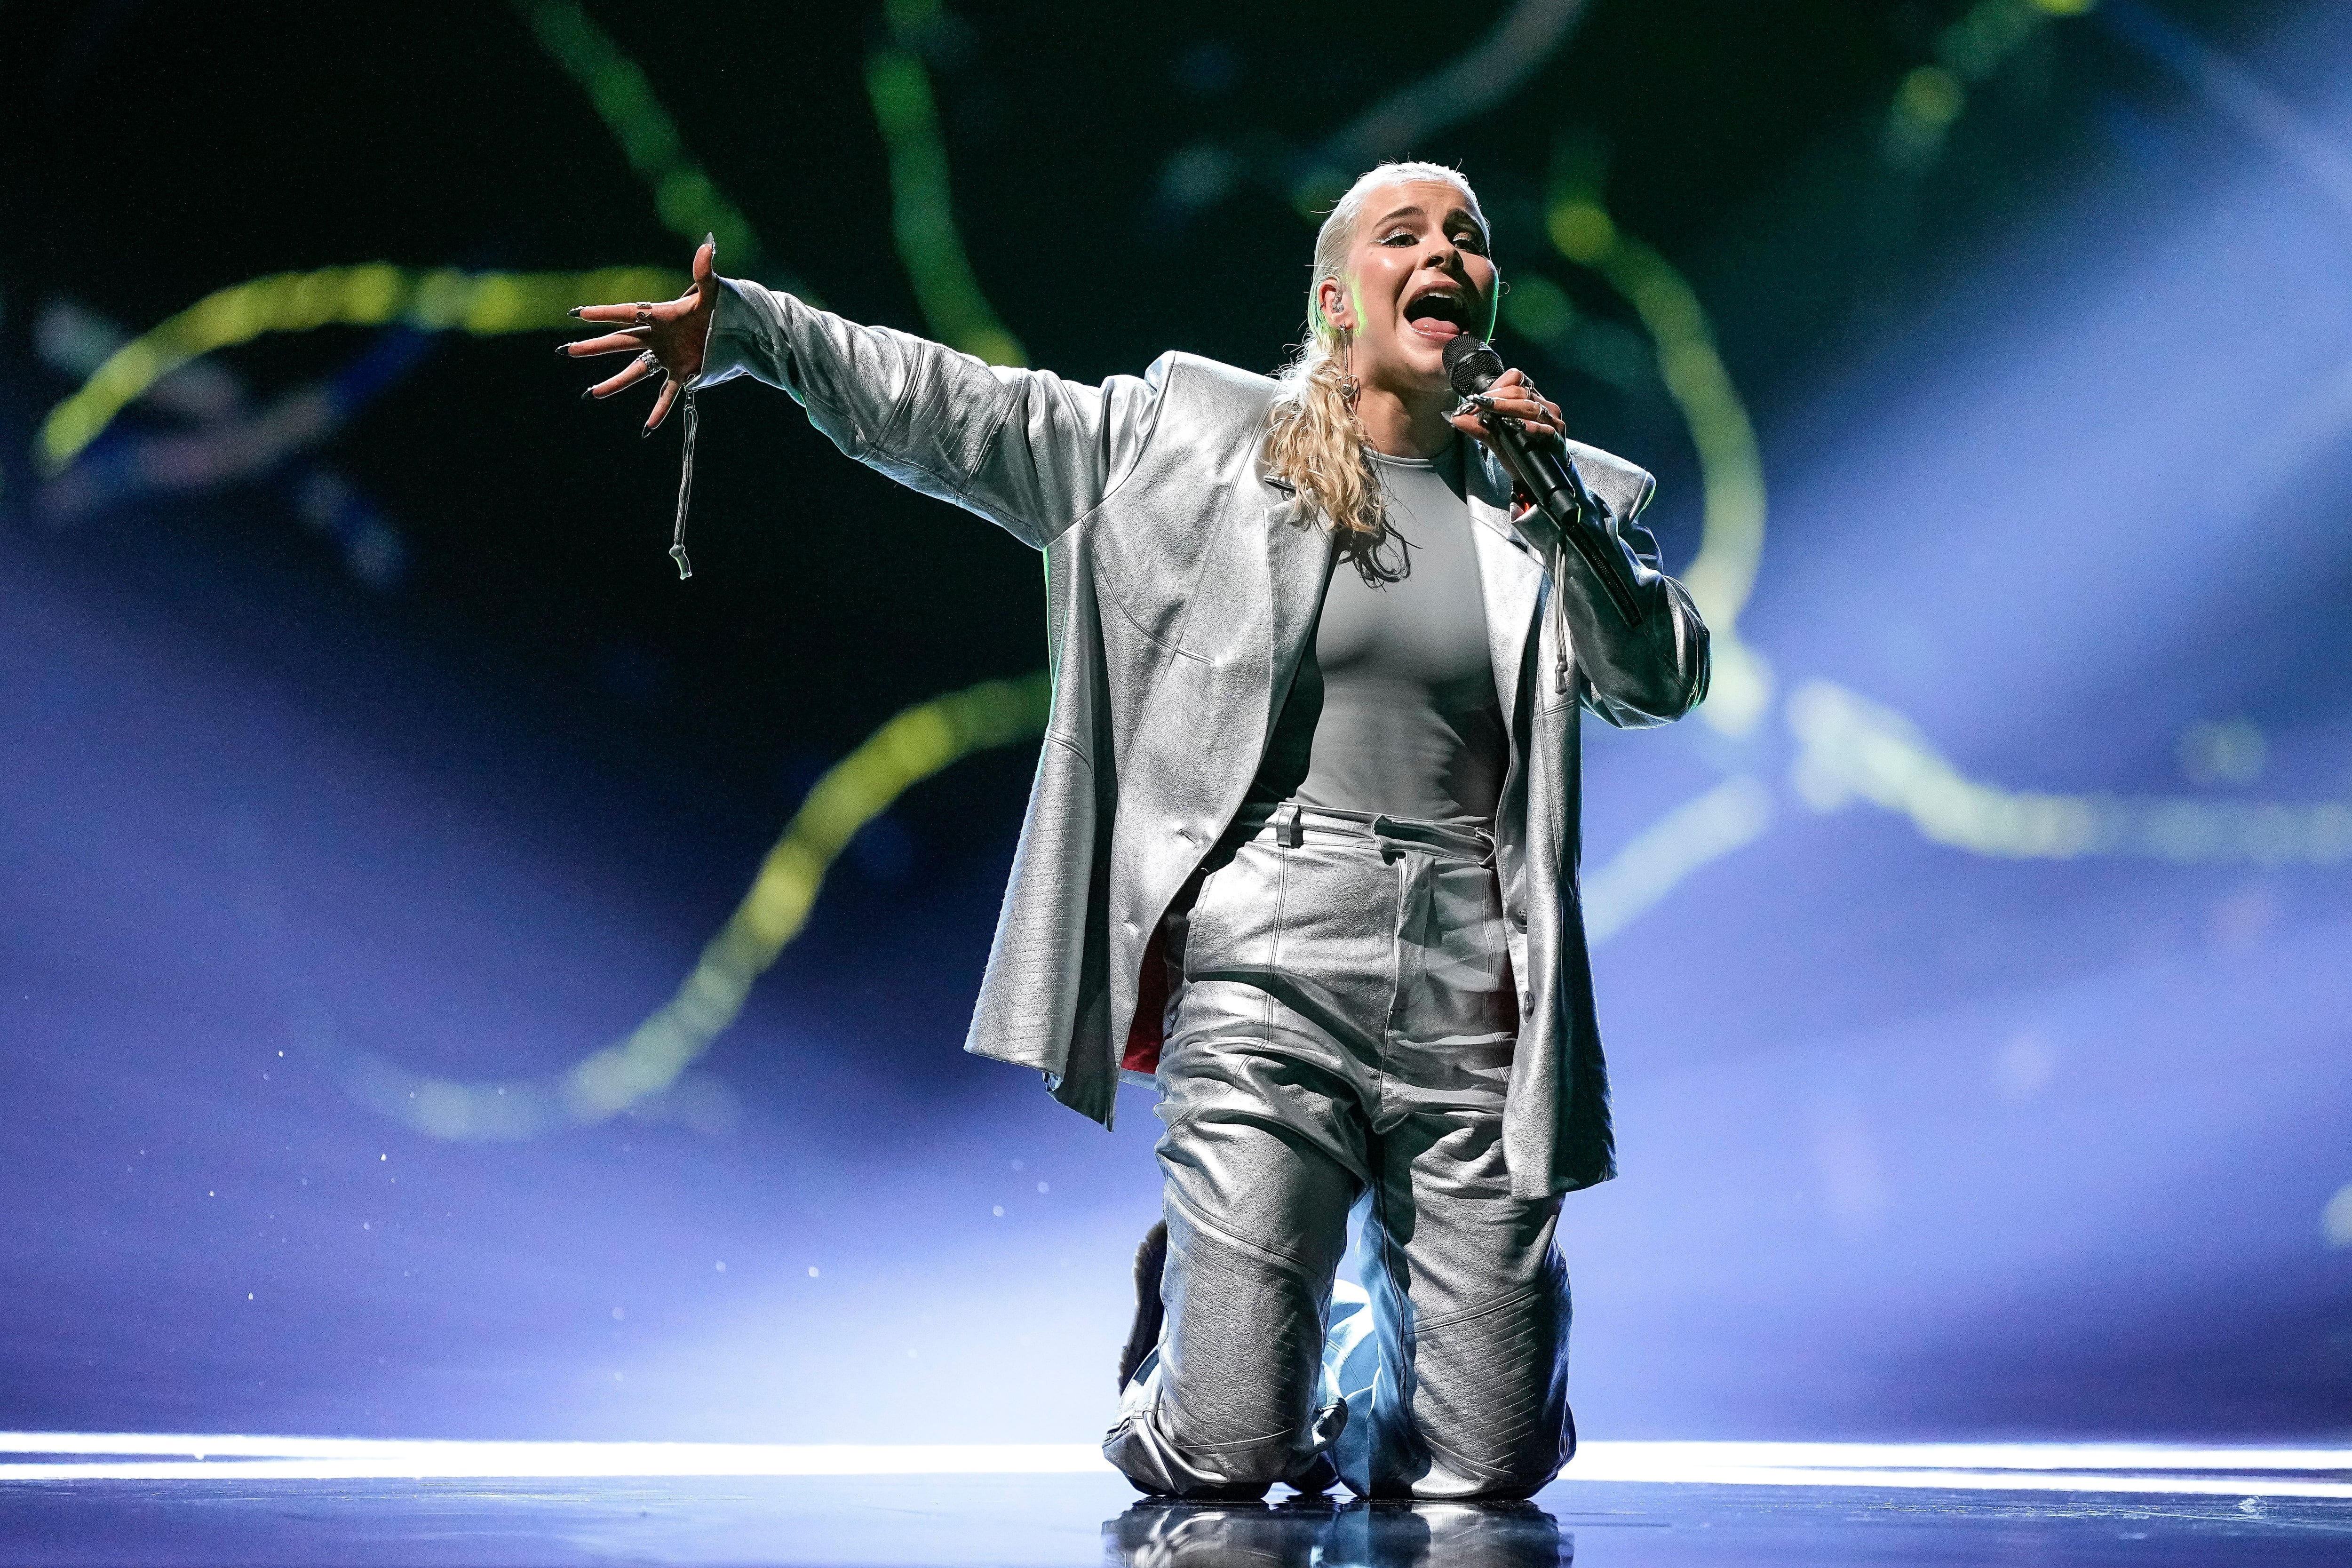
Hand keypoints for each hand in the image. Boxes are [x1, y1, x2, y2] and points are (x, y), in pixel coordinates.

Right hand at [561, 236, 718, 432]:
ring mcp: (667, 357)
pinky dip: (659, 410)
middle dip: (595, 347)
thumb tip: (708, 246)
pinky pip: (667, 394)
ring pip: (636, 371)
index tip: (577, 313)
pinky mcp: (683, 373)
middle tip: (568, 351)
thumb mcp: (713, 292)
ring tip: (593, 393)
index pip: (626, 313)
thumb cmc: (721, 307)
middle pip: (621, 343)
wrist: (738, 329)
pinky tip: (647, 427)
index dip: (603, 313)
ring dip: (616, 382)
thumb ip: (705, 272)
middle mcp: (658, 337)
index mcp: (659, 315)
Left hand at [1446, 366, 1564, 461]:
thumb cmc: (1518, 454)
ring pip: (1531, 406)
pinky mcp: (1557, 440)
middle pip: (1520, 392)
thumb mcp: (1495, 439)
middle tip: (1477, 404)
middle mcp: (1543, 406)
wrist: (1535, 480)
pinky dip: (1530, 426)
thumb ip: (1478, 427)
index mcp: (1530, 400)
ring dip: (1508, 407)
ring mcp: (1552, 422)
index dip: (1496, 386)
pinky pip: (1545, 429)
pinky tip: (1517, 425)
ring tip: (1491, 408)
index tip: (1477, 398)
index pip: (1516, 379)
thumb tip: (1454, 417)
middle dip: (1496, 398)